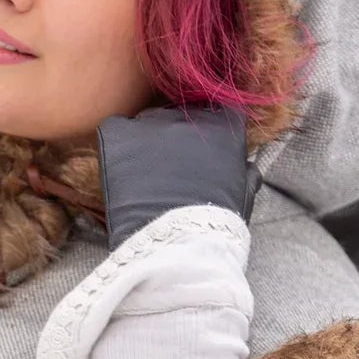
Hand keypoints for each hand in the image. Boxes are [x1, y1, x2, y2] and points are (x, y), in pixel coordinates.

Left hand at [95, 104, 258, 251]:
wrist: (176, 243)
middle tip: (171, 170)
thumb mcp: (241, 193)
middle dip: (177, 138)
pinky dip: (118, 145)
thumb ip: (243, 169)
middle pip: (180, 116)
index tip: (203, 155)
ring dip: (147, 141)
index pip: (218, 115)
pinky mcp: (120, 136)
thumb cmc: (214, 226)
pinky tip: (122, 169)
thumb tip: (241, 163)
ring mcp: (152, 123)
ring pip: (148, 122)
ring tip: (144, 175)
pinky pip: (116, 129)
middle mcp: (188, 115)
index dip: (210, 135)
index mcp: (223, 125)